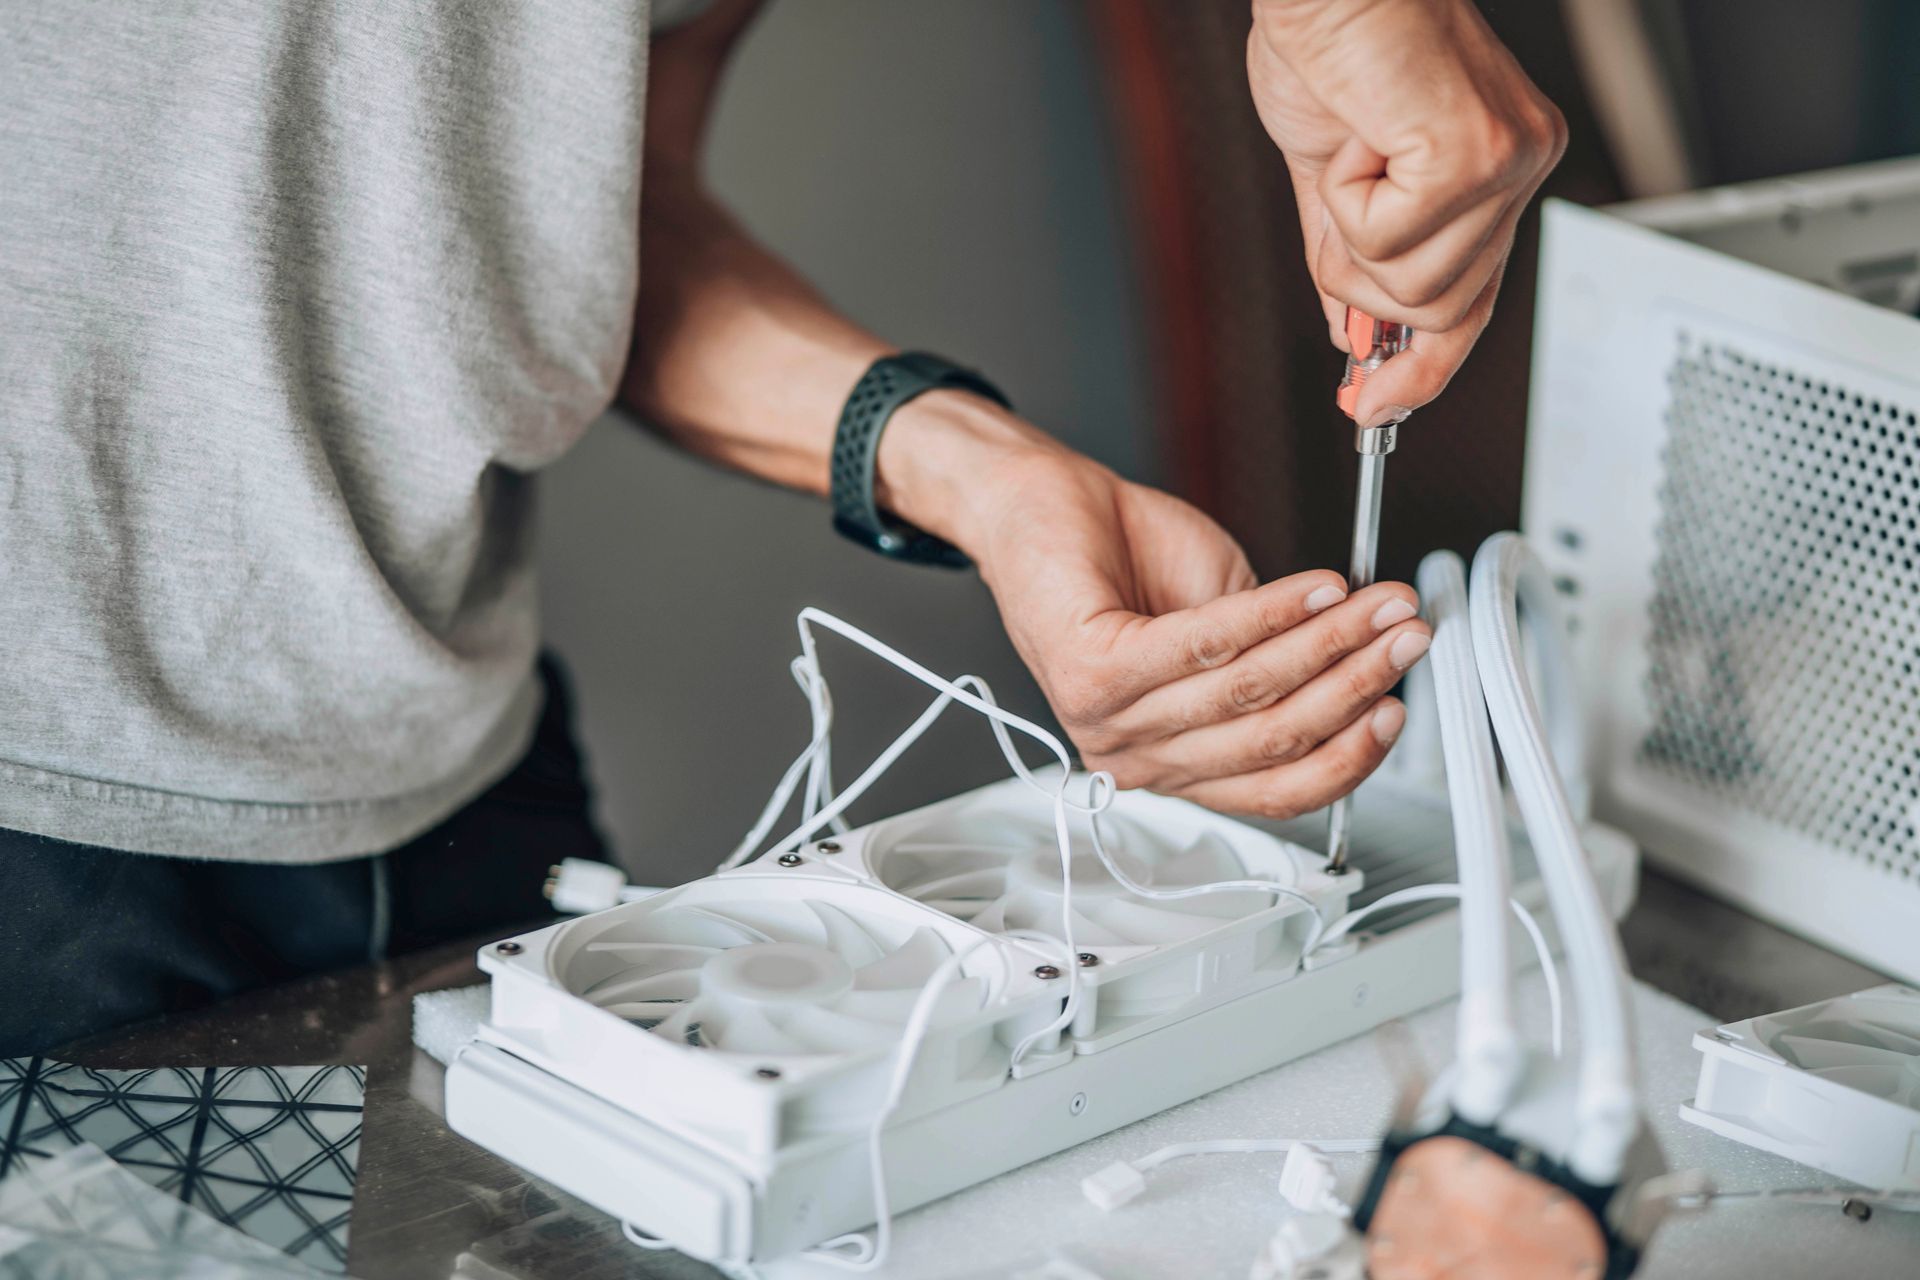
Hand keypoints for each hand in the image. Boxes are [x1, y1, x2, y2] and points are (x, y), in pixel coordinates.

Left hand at [882, 396, 1430, 818]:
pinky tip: (1317, 589)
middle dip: (1357, 684)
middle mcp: (1140, 757)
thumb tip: (1363, 668)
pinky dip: (1273, 614)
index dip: (1350, 753)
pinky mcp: (1094, 671)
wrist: (1038, 505)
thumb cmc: (1123, 563)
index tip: (1399, 705)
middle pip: (1273, 740)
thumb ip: (1283, 661)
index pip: (1276, 790)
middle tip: (1406, 635)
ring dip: (1331, 643)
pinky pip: (1206, 647)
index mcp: (1174, 764)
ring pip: (1249, 693)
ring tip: (1377, 604)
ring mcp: (1111, 722)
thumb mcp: (1225, 621)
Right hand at [1248, 0, 1565, 425]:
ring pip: (1415, 288)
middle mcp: (1517, 165)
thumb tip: (1350, 337)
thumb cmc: (1326, 43)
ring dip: (1351, 235)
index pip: (1473, 305)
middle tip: (1337, 208)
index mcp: (1494, 168)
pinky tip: (1358, 139)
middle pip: (1442, 312)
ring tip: (1351, 152)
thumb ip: (1347, 263)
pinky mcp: (1475, 154)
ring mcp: (1506, 161)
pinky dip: (1347, 203)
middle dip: (1364, 287)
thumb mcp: (1331, 180)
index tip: (1372, 409)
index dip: (1419, 368)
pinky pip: (1391, 245)